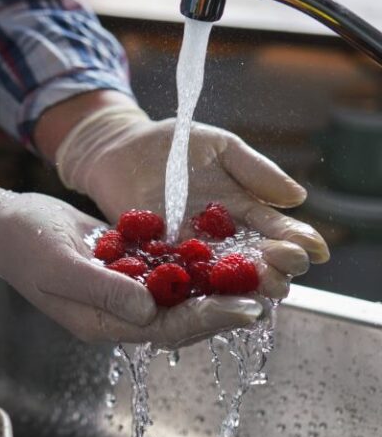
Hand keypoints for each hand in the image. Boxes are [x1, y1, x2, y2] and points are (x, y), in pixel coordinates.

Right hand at [0, 176, 263, 347]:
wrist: (4, 223)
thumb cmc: (24, 244)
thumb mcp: (58, 265)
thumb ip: (101, 289)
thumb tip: (148, 312)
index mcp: (101, 322)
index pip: (162, 329)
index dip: (205, 320)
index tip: (243, 307)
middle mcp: (117, 312)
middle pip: (179, 317)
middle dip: (221, 305)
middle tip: (266, 291)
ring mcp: (121, 289)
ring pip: (176, 293)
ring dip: (212, 284)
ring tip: (253, 272)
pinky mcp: (124, 264)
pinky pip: (164, 268)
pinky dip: (191, 261)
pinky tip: (219, 247)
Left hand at [55, 104, 329, 297]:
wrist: (122, 148)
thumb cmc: (175, 144)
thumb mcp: (220, 147)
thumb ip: (255, 170)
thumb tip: (299, 198)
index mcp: (243, 210)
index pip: (276, 231)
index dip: (296, 241)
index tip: (313, 250)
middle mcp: (221, 238)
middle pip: (254, 260)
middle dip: (274, 268)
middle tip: (286, 273)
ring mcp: (189, 250)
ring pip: (220, 274)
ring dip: (241, 283)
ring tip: (261, 288)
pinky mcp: (156, 256)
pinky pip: (177, 273)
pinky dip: (193, 283)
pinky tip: (210, 292)